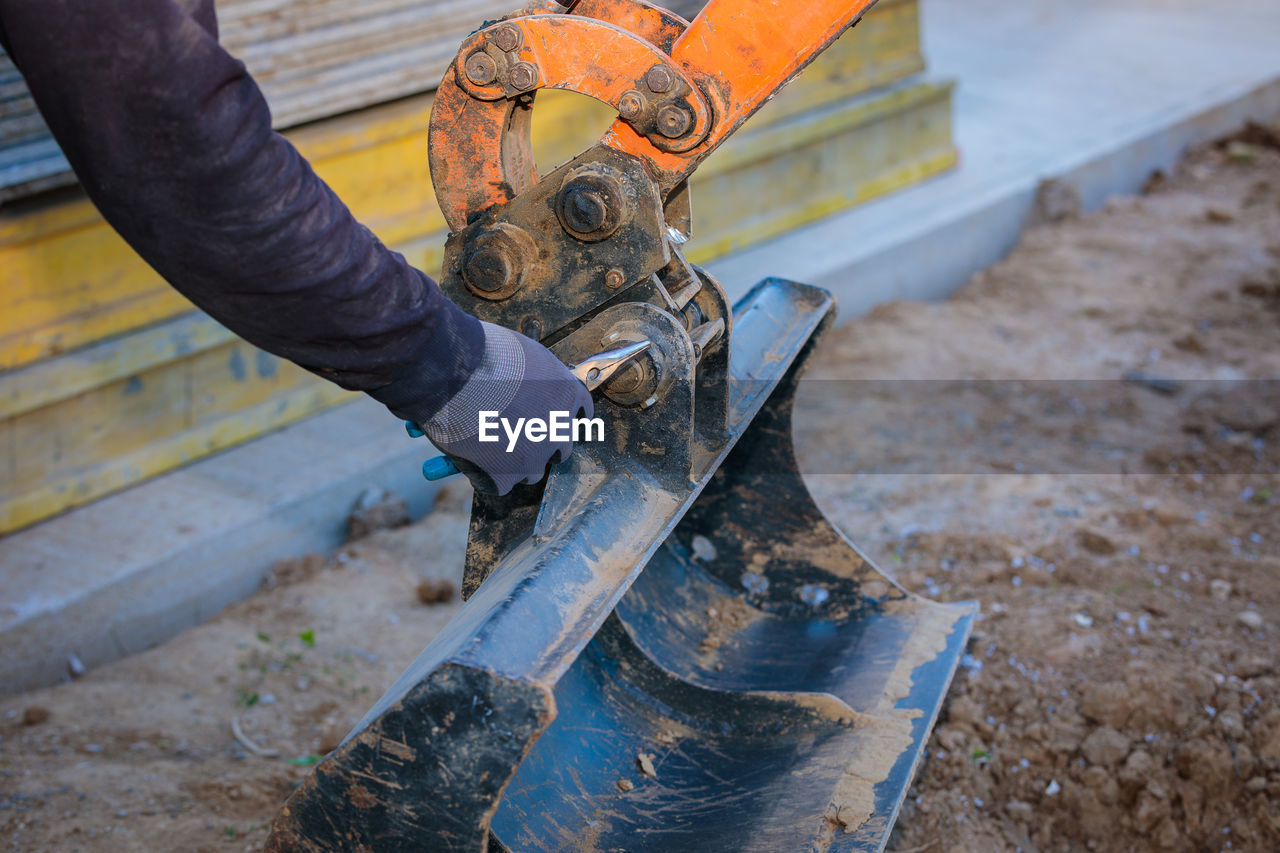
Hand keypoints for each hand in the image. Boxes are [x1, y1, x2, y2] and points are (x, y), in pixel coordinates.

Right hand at [414, 322, 592, 494]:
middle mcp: (559, 428)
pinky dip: (486, 476)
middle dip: (542, 445)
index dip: (562, 417)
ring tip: (489, 449)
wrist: (455, 374)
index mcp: (567, 394)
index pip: (580, 412)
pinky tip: (473, 460)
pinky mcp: (506, 476)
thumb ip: (534, 375)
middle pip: (561, 447)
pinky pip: (500, 484)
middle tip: (517, 437)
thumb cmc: (484, 356)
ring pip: (532, 471)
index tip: (551, 418)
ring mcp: (534, 456)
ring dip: (515, 464)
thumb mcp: (524, 354)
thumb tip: (526, 385)